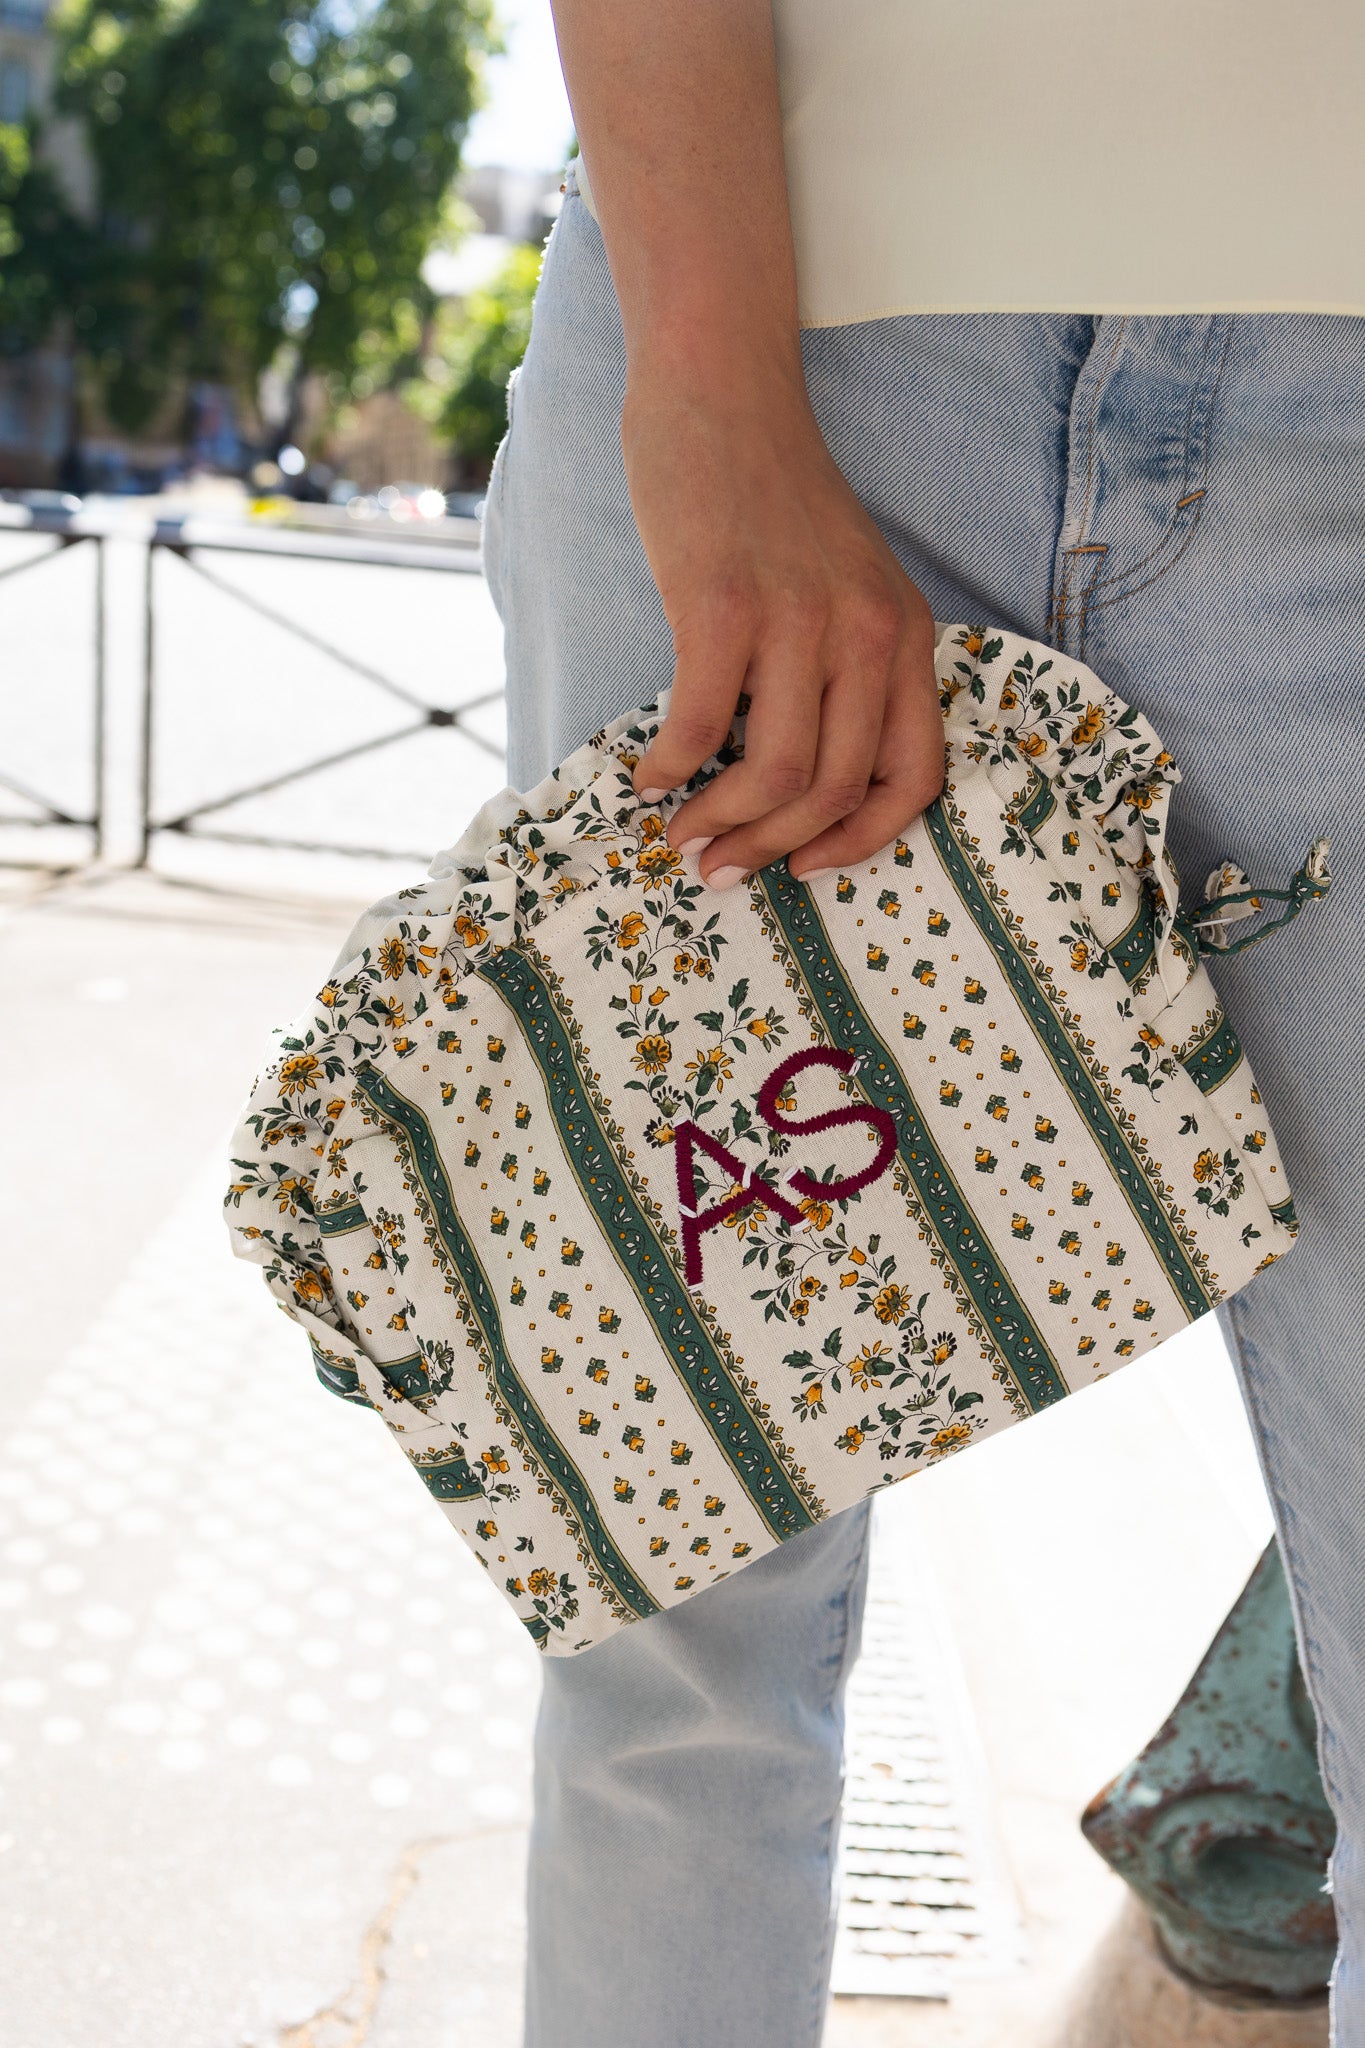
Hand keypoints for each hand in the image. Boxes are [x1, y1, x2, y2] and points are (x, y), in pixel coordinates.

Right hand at [626, 372, 944, 887]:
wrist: (721, 395)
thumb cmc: (770, 497)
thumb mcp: (844, 584)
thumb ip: (842, 667)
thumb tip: (793, 780)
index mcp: (904, 634)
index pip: (916, 775)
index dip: (864, 840)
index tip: (810, 865)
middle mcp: (867, 633)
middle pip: (836, 789)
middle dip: (773, 849)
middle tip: (721, 867)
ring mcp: (799, 620)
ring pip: (777, 773)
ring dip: (721, 823)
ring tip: (681, 835)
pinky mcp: (724, 606)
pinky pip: (701, 724)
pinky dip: (670, 767)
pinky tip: (647, 775)